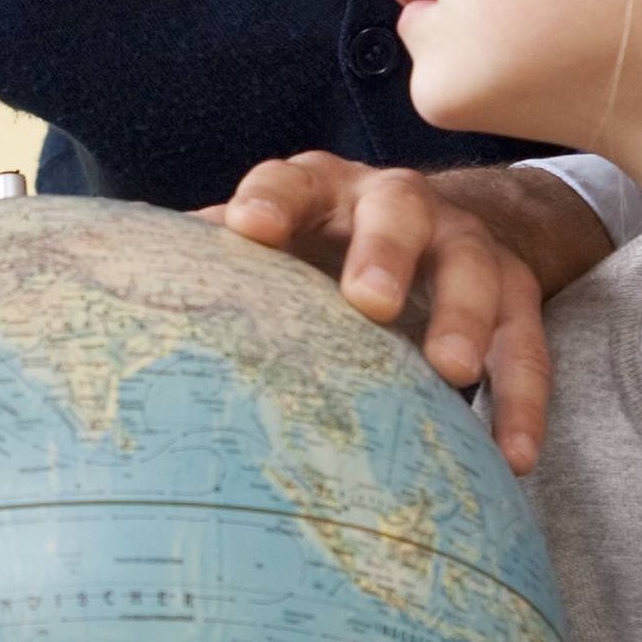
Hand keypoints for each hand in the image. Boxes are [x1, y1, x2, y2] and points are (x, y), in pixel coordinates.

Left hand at [218, 158, 618, 474]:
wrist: (429, 229)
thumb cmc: (315, 250)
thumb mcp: (272, 245)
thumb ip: (214, 267)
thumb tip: (116, 294)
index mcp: (320, 190)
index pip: (291, 183)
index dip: (270, 201)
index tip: (248, 231)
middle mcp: (396, 203)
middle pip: (397, 210)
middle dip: (384, 251)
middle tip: (370, 303)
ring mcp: (463, 243)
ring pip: (475, 269)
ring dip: (464, 317)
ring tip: (450, 372)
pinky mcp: (514, 293)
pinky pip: (526, 346)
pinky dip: (520, 400)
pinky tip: (512, 457)